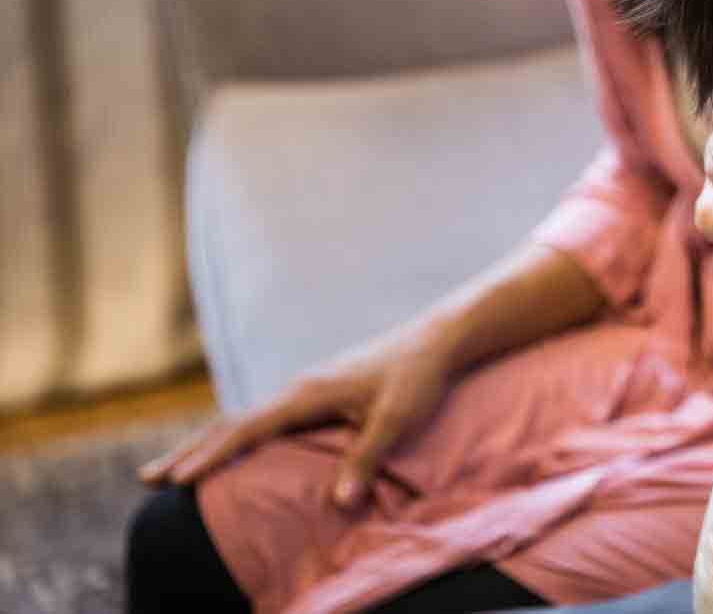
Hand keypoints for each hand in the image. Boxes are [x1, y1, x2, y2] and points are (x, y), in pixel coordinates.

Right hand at [138, 328, 452, 507]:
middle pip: (231, 423)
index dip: (212, 456)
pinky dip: (234, 435)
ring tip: (174, 470)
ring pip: (244, 418)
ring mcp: (304, 388)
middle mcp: (297, 388)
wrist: (436, 341)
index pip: (247, 429)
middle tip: (146, 480)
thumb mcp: (396, 419)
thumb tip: (339, 502)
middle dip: (190, 451)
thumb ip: (367, 458)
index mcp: (306, 393)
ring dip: (207, 443)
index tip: (177, 482)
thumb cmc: (417, 378)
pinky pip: (263, 418)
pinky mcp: (316, 392)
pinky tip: (228, 452)